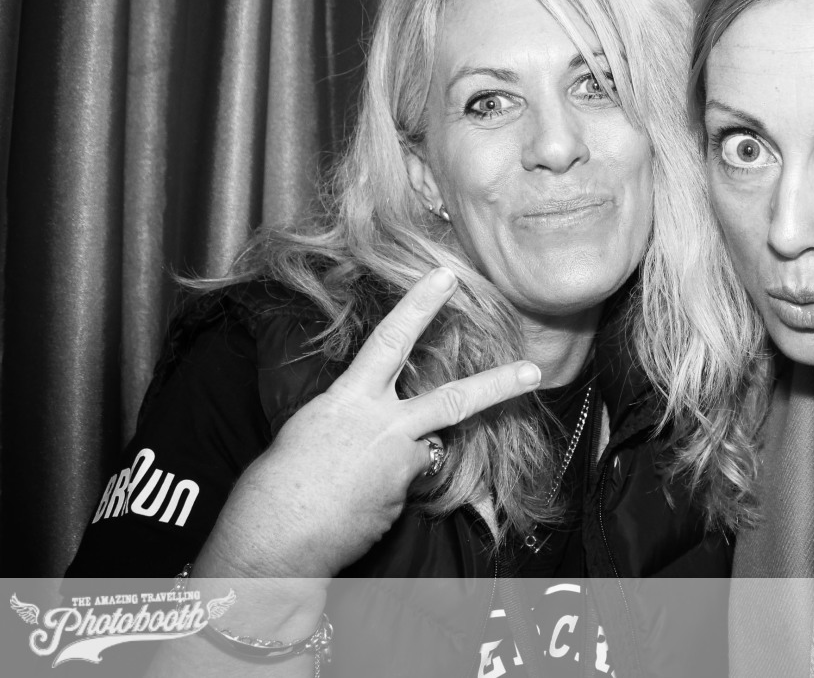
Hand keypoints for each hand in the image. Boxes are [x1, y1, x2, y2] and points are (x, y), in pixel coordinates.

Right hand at [195, 267, 541, 581]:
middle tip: (534, 371)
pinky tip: (351, 507)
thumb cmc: (274, 486)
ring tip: (354, 481)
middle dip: (498, 384)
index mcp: (350, 400)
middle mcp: (383, 427)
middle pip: (454, 399)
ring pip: (426, 448)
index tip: (445, 276)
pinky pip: (402, 486)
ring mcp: (398, 466)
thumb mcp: (309, 431)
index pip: (390, 340)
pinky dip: (384, 491)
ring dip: (406, 457)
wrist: (272, 544)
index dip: (419, 305)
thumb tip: (371, 427)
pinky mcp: (402, 501)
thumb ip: (350, 419)